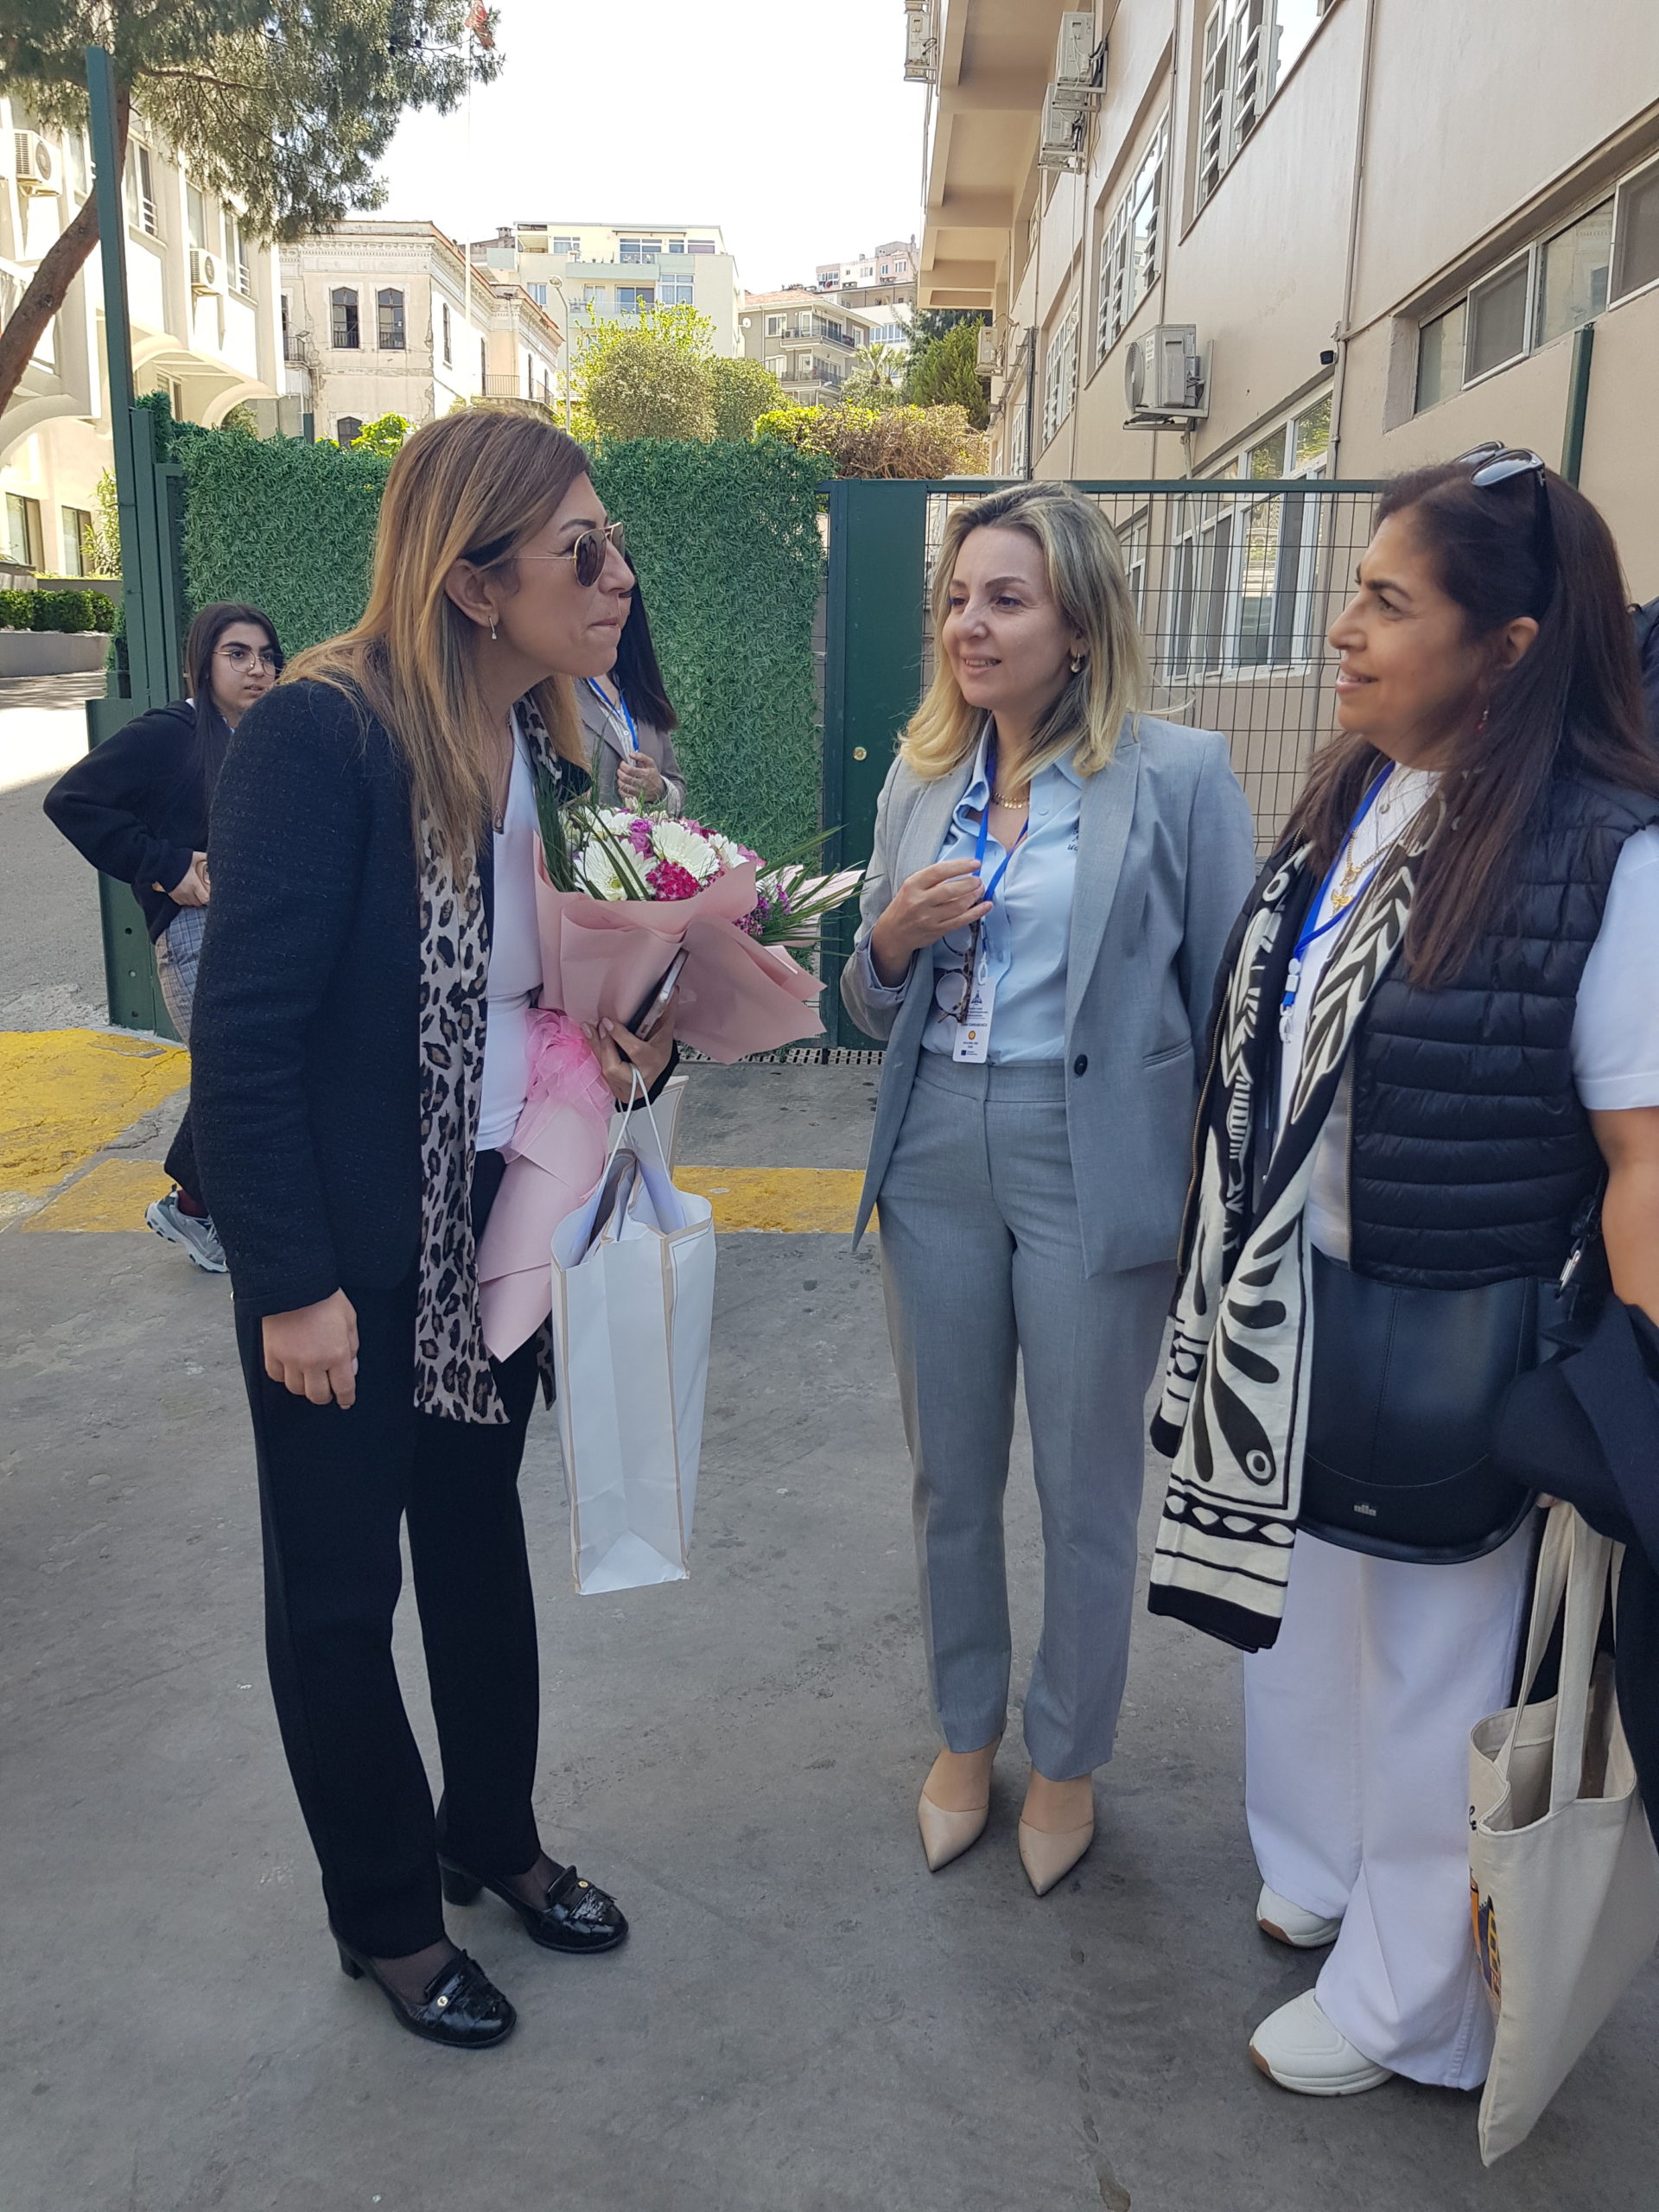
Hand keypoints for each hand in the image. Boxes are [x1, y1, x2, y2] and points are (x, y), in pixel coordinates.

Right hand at [167, 852, 210, 906]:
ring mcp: (178, 895)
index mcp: (193, 885)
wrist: (161, 863)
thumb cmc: (179, 859)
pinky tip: (188, 894)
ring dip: (195, 900)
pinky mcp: (172, 896)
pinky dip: (186, 900)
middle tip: (205, 892)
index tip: (211, 894)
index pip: (205, 899)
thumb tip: (214, 856)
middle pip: (198, 902)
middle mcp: (186, 892)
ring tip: (197, 893)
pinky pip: (182, 902)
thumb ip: (205, 857)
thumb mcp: (194, 857)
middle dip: (202, 899)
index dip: (210, 898)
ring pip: (191, 903)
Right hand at [263, 1290, 359, 1408]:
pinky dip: (285, 1376)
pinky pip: (277, 1377)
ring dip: (305, 1387)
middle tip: (328, 1390)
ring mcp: (290, 1359)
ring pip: (296, 1389)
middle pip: (318, 1395)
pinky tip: (291, 1369)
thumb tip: (351, 1369)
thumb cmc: (324, 1298)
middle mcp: (313, 1362)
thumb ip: (352, 1347)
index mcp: (336, 1354)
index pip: (344, 1388)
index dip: (346, 1399)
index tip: (345, 1401)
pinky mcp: (272, 1354)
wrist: (294, 1283)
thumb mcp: (349, 1320)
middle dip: (325, 1396)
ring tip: (309, 1377)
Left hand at [584, 996, 676, 1105]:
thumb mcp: (665, 1034)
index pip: (635, 1050)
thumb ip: (666, 1013)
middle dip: (604, 1044)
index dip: (619, 1036)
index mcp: (652, 1062)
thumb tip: (672, 990)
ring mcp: (622, 1085)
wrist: (649, 1081)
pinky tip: (590, 1037)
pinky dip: (594, 1051)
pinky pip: (599, 1069)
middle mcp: (637, 1077)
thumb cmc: (657, 1056)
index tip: (608, 1021)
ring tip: (589, 1028)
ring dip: (595, 1046)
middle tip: (598, 1025)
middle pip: (614, 1067)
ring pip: (604, 1068)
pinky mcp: (612, 1086)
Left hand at [615, 755, 663, 806]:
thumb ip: (641, 756)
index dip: (623, 765)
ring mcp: (638, 792)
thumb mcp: (651, 763)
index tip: (622, 763)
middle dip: (620, 772)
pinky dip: (621, 790)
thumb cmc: (653, 775)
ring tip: (621, 777)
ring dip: (619, 780)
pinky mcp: (636, 798)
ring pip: (623, 786)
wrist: (659, 789)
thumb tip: (630, 754)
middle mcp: (641, 784)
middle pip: (625, 778)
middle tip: (620, 770)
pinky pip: (624, 795)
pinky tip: (623, 785)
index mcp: (645, 774)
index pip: (629, 770)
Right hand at [868, 859, 989, 986]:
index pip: (939, 871)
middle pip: (950, 889)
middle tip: (978, 879)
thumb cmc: (905, 905)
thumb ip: (932, 879)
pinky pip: (961, 920)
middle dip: (970, 883)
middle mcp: (920, 901)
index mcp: (913, 885)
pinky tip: (986, 905)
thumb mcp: (912, 886)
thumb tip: (961, 870)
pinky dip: (977, 912)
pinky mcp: (938, 930)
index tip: (975, 863)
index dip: (960, 866)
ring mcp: (929, 918)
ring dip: (974, 896)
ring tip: (980, 889)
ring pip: (958, 905)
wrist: (893, 933)